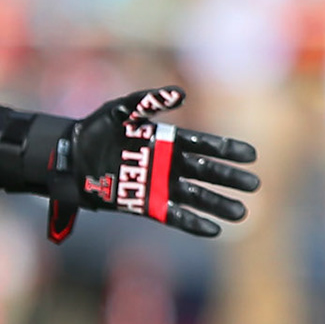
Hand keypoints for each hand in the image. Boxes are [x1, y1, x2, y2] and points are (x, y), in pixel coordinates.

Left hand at [51, 86, 258, 242]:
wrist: (70, 158)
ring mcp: (158, 185)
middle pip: (207, 172)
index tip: (250, 155)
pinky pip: (174, 215)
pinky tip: (212, 230)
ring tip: (241, 213)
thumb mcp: (119, 109)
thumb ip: (148, 100)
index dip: (227, 150)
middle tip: (254, 185)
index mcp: (167, 139)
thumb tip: (180, 93)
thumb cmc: (94, 129)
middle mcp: (168, 163)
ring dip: (218, 204)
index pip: (205, 145)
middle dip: (230, 179)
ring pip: (196, 196)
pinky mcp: (146, 204)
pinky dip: (192, 222)